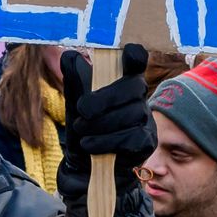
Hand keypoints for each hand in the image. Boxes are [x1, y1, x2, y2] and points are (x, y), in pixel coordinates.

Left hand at [59, 44, 154, 175]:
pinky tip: (90, 145)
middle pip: (132, 87)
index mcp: (123, 79)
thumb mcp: (73, 101)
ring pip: (130, 114)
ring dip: (99, 124)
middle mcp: (139, 96)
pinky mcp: (147, 141)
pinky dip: (105, 142)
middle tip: (82, 111)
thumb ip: (73, 78)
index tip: (129, 54)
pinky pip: (130, 138)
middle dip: (103, 100)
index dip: (135, 55)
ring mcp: (146, 119)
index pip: (137, 60)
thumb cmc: (83, 125)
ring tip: (82, 131)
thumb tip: (70, 55)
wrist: (84, 162)